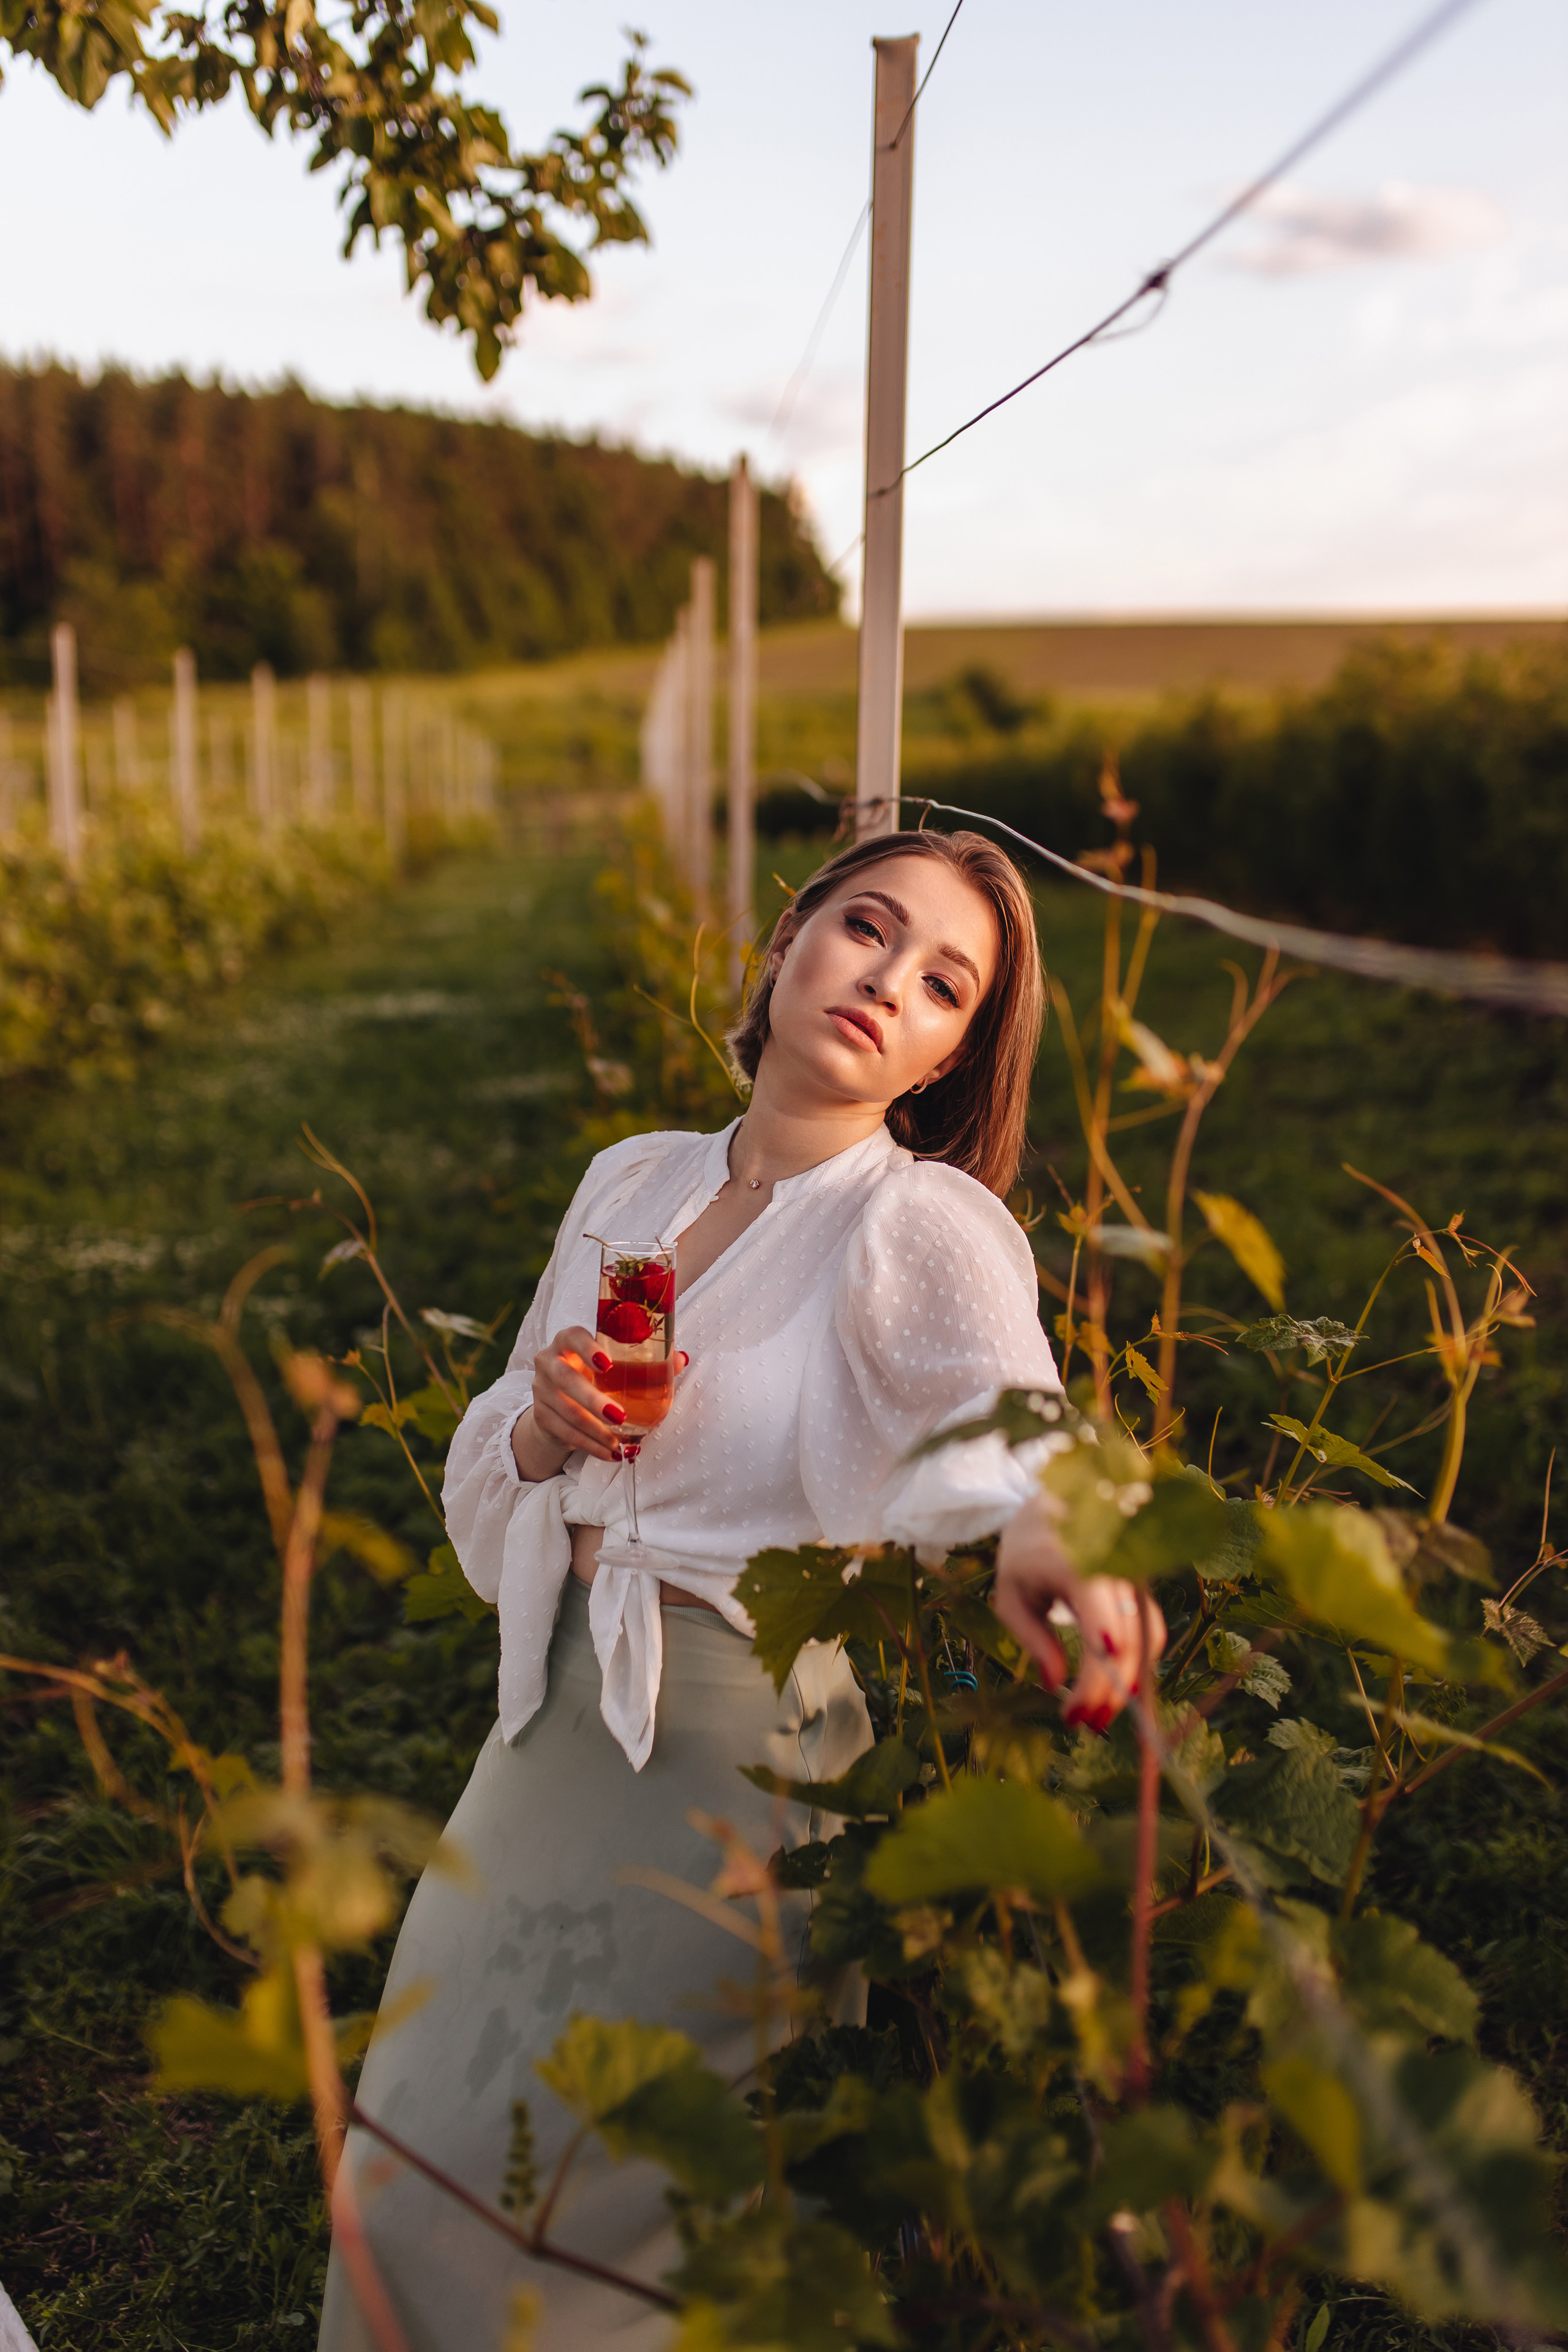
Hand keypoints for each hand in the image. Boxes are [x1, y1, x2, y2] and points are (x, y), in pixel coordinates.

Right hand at [512, 1330, 690, 1480]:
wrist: (559, 1402)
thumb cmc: (595, 1376)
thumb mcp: (615, 1366)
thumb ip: (645, 1360)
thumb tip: (680, 1359)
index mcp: (568, 1341)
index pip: (573, 1336)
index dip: (587, 1348)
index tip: (607, 1364)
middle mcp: (549, 1361)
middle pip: (566, 1379)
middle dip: (592, 1400)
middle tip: (620, 1416)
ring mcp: (540, 1389)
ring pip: (566, 1411)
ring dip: (595, 1430)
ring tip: (619, 1443)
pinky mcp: (540, 1416)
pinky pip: (565, 1433)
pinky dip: (589, 1446)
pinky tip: (609, 1453)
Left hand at [993, 1489, 1165, 1732]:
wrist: (1052, 1508)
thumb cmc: (1025, 1556)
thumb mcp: (1010, 1596)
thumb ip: (1032, 1639)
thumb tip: (1057, 1684)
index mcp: (1075, 1563)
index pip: (1099, 1629)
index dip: (1095, 1680)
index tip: (1075, 1716)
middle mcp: (1115, 1566)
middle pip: (1127, 1643)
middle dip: (1110, 1692)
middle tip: (1088, 1723)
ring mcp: (1134, 1573)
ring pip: (1146, 1639)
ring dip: (1128, 1683)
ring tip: (1099, 1711)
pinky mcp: (1143, 1583)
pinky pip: (1150, 1629)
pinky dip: (1136, 1662)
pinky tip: (1114, 1684)